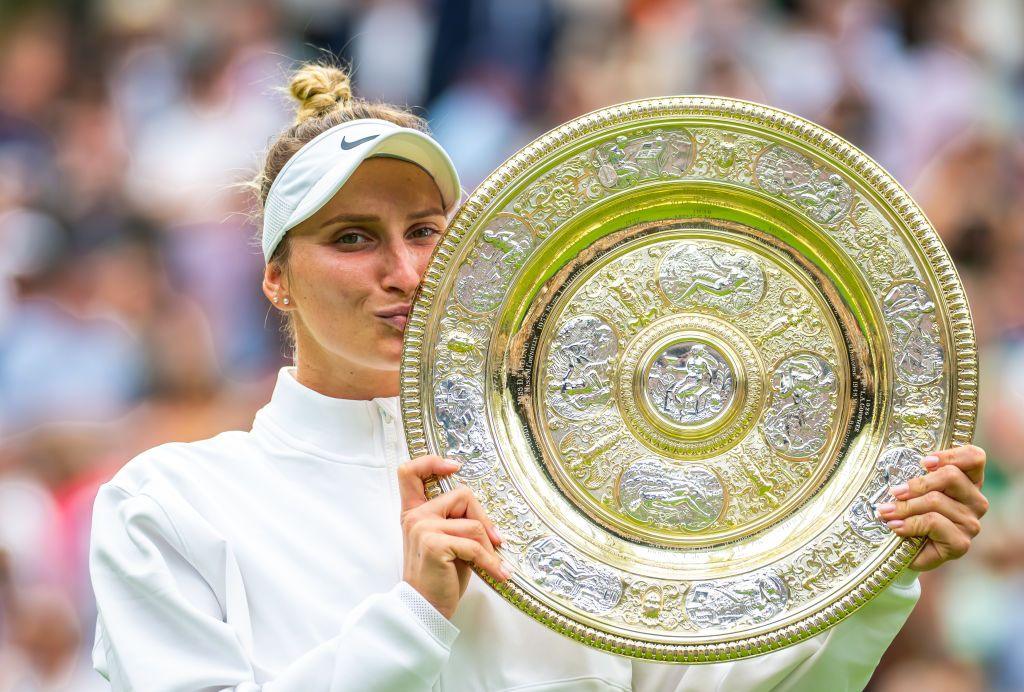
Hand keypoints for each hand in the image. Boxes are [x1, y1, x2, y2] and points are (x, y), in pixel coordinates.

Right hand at [398, 455, 508, 618]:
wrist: (425, 609)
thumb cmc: (439, 577)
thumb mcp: (445, 542)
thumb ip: (454, 521)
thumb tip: (485, 517)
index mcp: (414, 513)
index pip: (410, 472)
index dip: (432, 462)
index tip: (454, 467)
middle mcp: (415, 516)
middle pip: (462, 495)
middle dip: (484, 519)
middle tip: (495, 541)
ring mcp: (423, 528)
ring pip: (473, 523)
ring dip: (489, 546)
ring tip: (494, 563)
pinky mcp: (435, 544)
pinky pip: (474, 545)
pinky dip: (490, 561)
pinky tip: (499, 573)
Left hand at [876, 445, 988, 570]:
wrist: (905, 551)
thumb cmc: (909, 514)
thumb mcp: (912, 491)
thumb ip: (915, 477)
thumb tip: (898, 476)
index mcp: (968, 482)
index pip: (974, 458)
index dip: (951, 455)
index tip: (924, 463)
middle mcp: (975, 501)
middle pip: (951, 476)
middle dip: (917, 484)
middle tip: (895, 492)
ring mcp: (971, 523)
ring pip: (936, 500)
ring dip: (905, 507)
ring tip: (887, 512)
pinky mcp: (961, 543)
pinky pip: (933, 522)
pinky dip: (909, 524)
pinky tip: (896, 527)